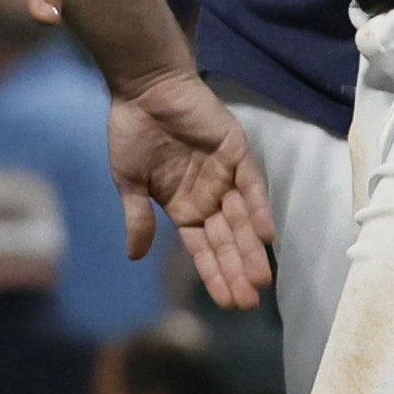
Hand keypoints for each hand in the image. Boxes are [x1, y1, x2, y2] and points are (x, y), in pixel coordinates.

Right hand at [110, 68, 280, 308]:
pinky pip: (252, 186)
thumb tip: (134, 256)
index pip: (203, 249)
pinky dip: (258, 209)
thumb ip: (137, 217)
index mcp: (183, 207)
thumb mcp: (128, 181)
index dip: (214, 274)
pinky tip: (265, 234)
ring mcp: (226, 177)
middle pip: (228, 241)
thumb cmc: (132, 133)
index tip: (226, 303)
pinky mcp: (237, 153)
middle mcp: (209, 197)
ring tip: (259, 280)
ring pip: (243, 220)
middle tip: (249, 302)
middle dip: (237, 270)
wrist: (144, 90)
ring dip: (251, 249)